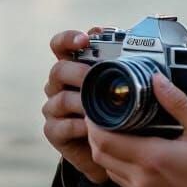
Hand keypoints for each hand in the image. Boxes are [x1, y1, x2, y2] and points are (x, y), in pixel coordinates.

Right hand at [42, 28, 109, 185]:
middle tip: (96, 77)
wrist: (108, 147)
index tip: (85, 40)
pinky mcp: (53, 131)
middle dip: (79, 72)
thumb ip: (120, 61)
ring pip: (61, 98)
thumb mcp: (119, 83)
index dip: (69, 39)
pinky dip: (78, 127)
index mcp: (72, 65)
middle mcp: (59, 84)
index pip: (60, 45)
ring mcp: (53, 108)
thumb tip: (133, 40)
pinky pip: (61, 126)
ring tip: (100, 106)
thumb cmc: (115, 107)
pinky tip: (92, 128)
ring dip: (82, 102)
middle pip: (59, 70)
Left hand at [87, 71, 186, 186]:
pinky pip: (124, 185)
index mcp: (152, 158)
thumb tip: (157, 81)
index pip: (104, 141)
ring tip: (118, 133)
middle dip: (95, 135)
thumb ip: (177, 103)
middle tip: (102, 118)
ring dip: (108, 152)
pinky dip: (122, 168)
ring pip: (110, 172)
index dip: (93, 124)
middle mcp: (141, 181)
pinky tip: (137, 156)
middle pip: (100, 156)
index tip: (94, 110)